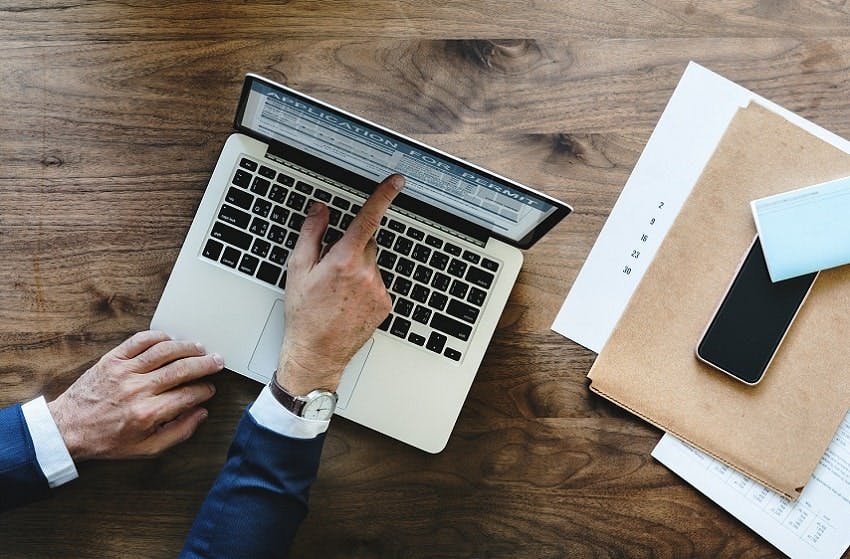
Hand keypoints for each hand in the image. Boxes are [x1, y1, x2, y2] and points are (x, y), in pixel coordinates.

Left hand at [47, 330, 222, 460]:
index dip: (205, 390)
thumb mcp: (146, 448)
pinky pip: (140, 340)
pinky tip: (170, 340)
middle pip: (182, 369)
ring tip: (199, 348)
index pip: (188, 395)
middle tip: (217, 362)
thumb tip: (200, 414)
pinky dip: (159, 336)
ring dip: (187, 347)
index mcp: (148, 413)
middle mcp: (138, 389)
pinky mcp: (112, 359)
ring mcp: (124, 371)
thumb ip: (179, 433)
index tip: (210, 389)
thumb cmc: (107, 440)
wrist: (69, 429)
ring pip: (164, 351)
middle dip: (205, 364)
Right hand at [278, 173, 404, 393]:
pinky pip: (378, 283)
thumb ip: (311, 234)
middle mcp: (366, 273)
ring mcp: (378, 290)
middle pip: (367, 243)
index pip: (368, 219)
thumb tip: (320, 210)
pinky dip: (366, 286)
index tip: (396, 182)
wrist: (317, 352)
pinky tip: (348, 302)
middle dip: (351, 248)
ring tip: (337, 292)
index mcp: (343, 261)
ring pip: (372, 264)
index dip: (383, 196)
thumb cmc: (304, 314)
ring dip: (358, 269)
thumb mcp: (298, 270)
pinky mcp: (385, 303)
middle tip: (331, 270)